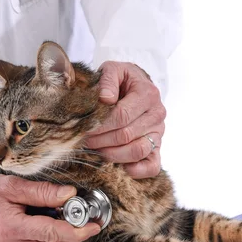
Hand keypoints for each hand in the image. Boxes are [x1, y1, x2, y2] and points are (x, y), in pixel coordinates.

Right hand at [0, 170, 100, 241]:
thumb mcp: (12, 185)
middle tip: (79, 217)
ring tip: (55, 214)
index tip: (93, 226)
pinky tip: (39, 220)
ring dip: (57, 236)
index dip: (76, 230)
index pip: (51, 233)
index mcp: (9, 227)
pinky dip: (44, 237)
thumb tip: (69, 194)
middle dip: (70, 235)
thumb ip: (42, 192)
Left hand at [86, 61, 165, 178]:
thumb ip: (108, 80)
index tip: (83, 129)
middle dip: (101, 141)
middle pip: (126, 135)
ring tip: (95, 151)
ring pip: (137, 151)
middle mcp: (157, 114)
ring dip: (112, 155)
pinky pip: (152, 165)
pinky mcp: (157, 146)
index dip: (100, 125)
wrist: (135, 85)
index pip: (121, 116)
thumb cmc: (120, 80)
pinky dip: (136, 171)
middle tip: (84, 141)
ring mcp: (158, 132)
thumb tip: (105, 98)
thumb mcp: (112, 70)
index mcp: (148, 94)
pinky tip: (119, 167)